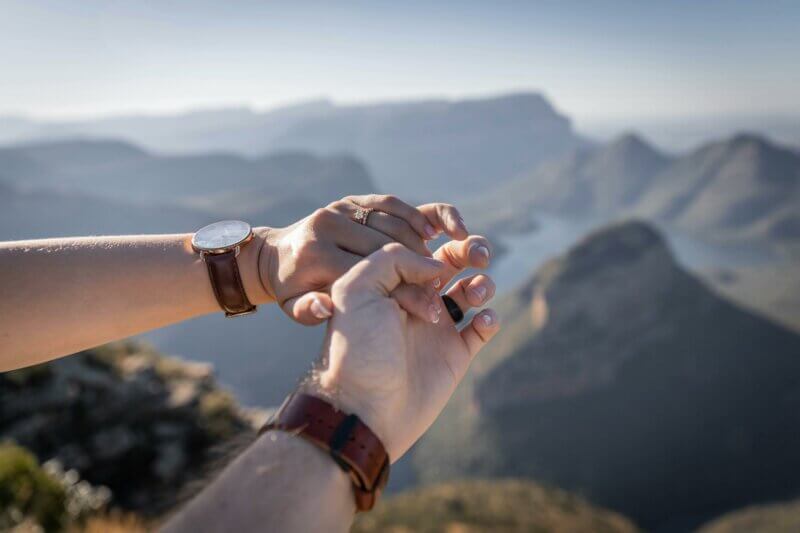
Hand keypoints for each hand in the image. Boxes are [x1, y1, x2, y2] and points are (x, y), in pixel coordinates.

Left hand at [255, 195, 468, 324]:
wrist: (278, 254)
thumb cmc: (293, 289)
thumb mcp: (295, 307)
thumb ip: (310, 311)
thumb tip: (325, 306)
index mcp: (315, 254)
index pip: (370, 275)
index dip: (404, 294)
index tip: (429, 311)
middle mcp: (326, 224)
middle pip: (385, 247)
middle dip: (417, 269)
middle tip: (440, 289)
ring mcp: (339, 207)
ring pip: (391, 223)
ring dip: (420, 244)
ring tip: (440, 267)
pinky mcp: (351, 199)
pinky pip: (389, 203)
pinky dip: (414, 215)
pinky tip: (433, 233)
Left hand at [308, 236, 499, 459]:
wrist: (365, 408)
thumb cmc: (357, 348)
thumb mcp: (356, 290)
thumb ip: (392, 258)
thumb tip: (435, 263)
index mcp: (388, 281)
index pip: (420, 246)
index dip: (436, 240)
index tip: (447, 241)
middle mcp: (413, 300)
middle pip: (451, 262)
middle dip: (469, 251)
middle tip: (480, 254)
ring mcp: (435, 327)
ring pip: (471, 291)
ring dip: (482, 283)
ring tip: (476, 292)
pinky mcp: (455, 354)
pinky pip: (482, 327)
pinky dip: (490, 317)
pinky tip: (482, 320)